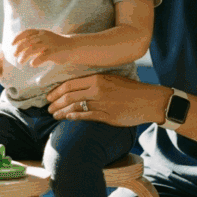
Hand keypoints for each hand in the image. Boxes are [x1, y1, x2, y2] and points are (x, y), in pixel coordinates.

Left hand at [11, 29, 73, 67]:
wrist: (73, 47)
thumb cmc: (56, 44)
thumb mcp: (45, 39)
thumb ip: (35, 41)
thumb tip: (21, 47)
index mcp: (41, 32)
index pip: (27, 32)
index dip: (18, 37)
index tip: (12, 44)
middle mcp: (44, 37)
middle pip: (27, 42)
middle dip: (19, 49)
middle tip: (15, 56)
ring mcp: (49, 44)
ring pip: (32, 49)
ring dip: (24, 56)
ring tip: (21, 62)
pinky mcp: (54, 52)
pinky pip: (42, 57)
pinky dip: (36, 61)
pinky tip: (33, 64)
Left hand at [46, 73, 171, 126]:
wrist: (148, 100)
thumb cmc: (130, 89)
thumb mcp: (111, 79)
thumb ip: (95, 82)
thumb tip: (78, 88)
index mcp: (97, 78)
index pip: (70, 84)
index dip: (56, 91)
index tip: (49, 96)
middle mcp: (97, 90)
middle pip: (69, 96)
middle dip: (55, 102)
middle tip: (48, 108)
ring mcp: (101, 103)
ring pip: (75, 107)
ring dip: (62, 111)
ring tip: (54, 115)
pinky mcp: (107, 116)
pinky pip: (86, 116)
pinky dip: (74, 117)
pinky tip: (68, 118)